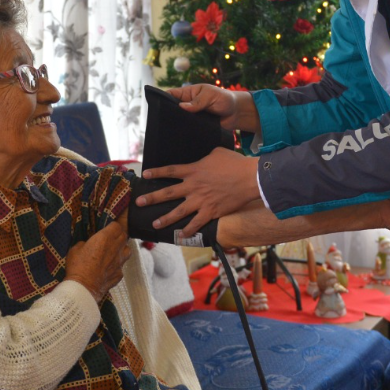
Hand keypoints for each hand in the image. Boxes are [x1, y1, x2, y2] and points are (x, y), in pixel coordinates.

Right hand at [65, 218, 130, 302]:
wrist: (83, 288)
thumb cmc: (77, 267)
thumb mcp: (75, 249)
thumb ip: (85, 243)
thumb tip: (87, 244)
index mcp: (105, 238)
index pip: (117, 226)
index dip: (113, 226)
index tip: (107, 229)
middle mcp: (115, 248)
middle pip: (124, 236)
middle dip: (119, 235)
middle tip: (110, 239)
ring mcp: (120, 262)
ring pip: (127, 250)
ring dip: (122, 249)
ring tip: (113, 252)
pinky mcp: (120, 274)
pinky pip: (122, 266)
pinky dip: (117, 265)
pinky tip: (109, 268)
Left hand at [138, 147, 258, 236]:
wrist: (250, 178)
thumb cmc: (235, 163)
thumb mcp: (217, 153)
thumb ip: (205, 157)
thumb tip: (203, 158)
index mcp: (194, 170)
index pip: (170, 171)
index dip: (156, 172)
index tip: (145, 175)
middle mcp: (193, 186)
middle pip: (168, 193)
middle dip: (152, 198)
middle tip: (139, 202)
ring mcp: (201, 201)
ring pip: (178, 211)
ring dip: (165, 218)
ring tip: (154, 224)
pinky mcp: (211, 212)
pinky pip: (196, 223)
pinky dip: (188, 231)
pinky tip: (181, 236)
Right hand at [168, 84, 259, 132]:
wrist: (236, 113)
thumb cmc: (224, 99)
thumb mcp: (211, 95)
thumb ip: (198, 101)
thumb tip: (182, 107)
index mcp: (187, 94)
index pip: (170, 95)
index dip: (163, 99)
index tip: (158, 106)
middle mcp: (186, 106)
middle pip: (172, 110)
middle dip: (168, 115)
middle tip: (165, 123)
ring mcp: (190, 118)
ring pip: (179, 122)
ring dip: (177, 126)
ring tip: (172, 132)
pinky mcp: (196, 128)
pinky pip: (188, 131)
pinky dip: (186, 134)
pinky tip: (182, 138)